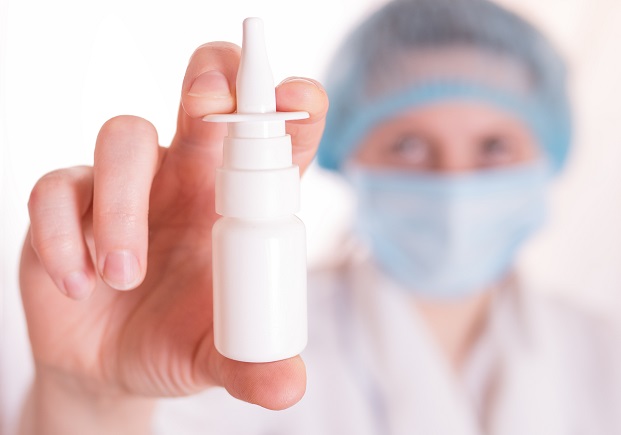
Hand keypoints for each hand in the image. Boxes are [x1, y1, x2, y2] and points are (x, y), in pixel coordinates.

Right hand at [20, 42, 327, 432]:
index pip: (272, 137)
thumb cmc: (177, 341)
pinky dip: (62, 234)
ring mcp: (127, 184)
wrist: (110, 366)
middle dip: (210, 81)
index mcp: (236, 201)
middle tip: (208, 102)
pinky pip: (57, 187)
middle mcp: (186, 176)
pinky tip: (79, 284)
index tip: (302, 99)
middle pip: (203, 91)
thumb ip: (253, 366)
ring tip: (124, 274)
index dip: (290, 108)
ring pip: (126, 138)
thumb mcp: (218, 356)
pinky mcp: (69, 202)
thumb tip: (287, 387)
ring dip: (123, 203)